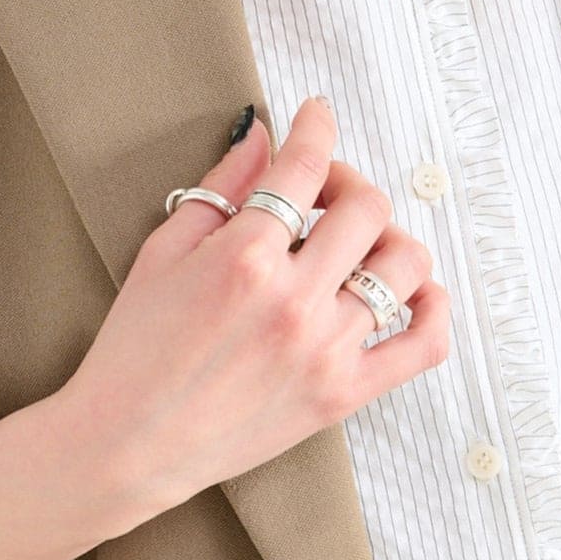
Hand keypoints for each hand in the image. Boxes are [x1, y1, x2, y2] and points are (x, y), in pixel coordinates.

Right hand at [58, 95, 451, 526]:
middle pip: (367, 207)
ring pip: (405, 264)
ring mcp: (325, 349)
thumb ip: (219, 188)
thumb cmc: (133, 349)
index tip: (316, 114)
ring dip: (388, 238)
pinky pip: (424, 344)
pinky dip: (433, 308)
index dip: (317, 126)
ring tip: (357, 244)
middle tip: (322, 193)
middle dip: (347, 182)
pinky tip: (410, 292)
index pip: (305, 166)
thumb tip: (263, 137)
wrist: (127, 445)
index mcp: (243, 257)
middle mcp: (294, 300)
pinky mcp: (343, 394)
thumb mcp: (161, 252)